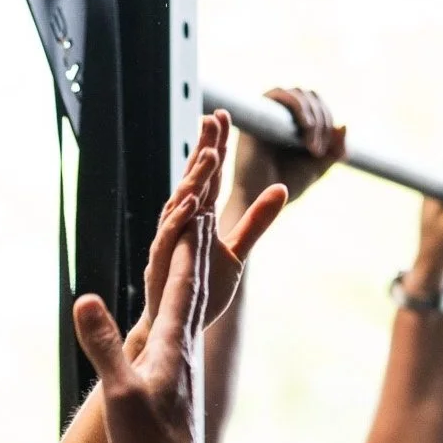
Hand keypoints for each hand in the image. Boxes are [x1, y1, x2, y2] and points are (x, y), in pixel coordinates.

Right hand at [76, 211, 237, 442]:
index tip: (194, 198)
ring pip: (189, 303)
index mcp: (173, 342)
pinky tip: (174, 309)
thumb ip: (104, 346)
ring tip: (194, 240)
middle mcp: (184, 345)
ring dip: (191, 266)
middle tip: (204, 199)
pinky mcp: (175, 380)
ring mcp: (182, 362)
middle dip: (196, 239)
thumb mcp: (121, 395)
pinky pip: (179, 327)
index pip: (182, 279)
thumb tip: (86, 298)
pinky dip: (178, 302)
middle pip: (193, 281)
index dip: (186, 238)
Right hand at [132, 112, 284, 353]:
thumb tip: (282, 188)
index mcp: (199, 218)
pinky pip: (170, 237)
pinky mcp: (160, 263)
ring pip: (180, 203)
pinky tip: (193, 202)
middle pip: (194, 179)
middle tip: (214, 118)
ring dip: (194, 179)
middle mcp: (182, 224)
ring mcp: (169, 242)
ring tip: (210, 154)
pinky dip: (180, 219)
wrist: (177, 326)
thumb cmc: (199, 287)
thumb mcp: (237, 251)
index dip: (215, 146)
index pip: (209, 175)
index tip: (224, 115)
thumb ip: (257, 220)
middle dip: (203, 148)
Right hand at [228, 87, 345, 210]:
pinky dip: (297, 105)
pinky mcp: (256, 116)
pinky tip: (306, 127)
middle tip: (318, 151)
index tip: (333, 152)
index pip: (319, 106)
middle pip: (311, 97)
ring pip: (298, 94)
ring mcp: (268, 115)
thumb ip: (335, 149)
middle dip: (323, 120)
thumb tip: (344, 125)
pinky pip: (278, 94)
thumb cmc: (286, 186)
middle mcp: (281, 117)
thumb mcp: (319, 167)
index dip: (330, 122)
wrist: (260, 199)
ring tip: (312, 146)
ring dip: (313, 116)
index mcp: (295, 126)